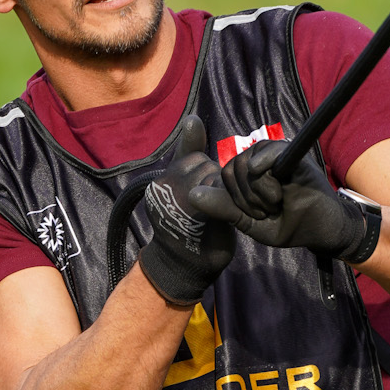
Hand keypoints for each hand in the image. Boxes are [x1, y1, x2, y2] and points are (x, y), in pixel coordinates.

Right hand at [140, 116, 238, 304]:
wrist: (184, 270)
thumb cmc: (188, 228)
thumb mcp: (186, 188)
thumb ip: (188, 154)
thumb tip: (193, 119)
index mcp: (160, 181)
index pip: (192, 160)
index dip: (205, 177)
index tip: (204, 197)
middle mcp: (165, 187)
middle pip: (205, 166)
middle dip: (215, 184)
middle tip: (213, 208)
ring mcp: (180, 199)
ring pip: (216, 178)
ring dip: (224, 194)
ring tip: (216, 215)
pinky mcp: (199, 211)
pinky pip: (222, 193)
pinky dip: (229, 205)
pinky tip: (224, 219)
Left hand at [219, 141, 374, 261]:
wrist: (321, 230)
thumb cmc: (288, 225)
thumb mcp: (250, 222)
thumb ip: (224, 209)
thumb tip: (192, 195)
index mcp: (248, 176)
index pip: (223, 176)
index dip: (234, 199)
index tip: (256, 214)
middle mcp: (260, 161)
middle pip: (231, 169)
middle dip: (245, 198)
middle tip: (268, 209)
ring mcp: (276, 155)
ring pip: (246, 164)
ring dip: (259, 192)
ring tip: (278, 202)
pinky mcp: (292, 155)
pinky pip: (267, 153)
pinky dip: (265, 170)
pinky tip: (275, 190)